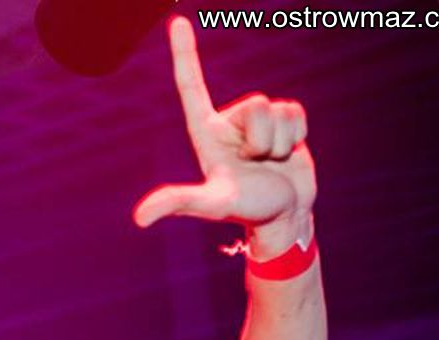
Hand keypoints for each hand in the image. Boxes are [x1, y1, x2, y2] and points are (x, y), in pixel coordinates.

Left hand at [133, 17, 315, 256]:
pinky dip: (298, 136)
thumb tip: (140, 219)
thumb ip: (180, 203)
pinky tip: (287, 154)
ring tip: (269, 162)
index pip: (191, 85)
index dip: (185, 53)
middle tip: (255, 163)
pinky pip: (297, 111)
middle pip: (257, 104)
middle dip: (263, 138)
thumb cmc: (246, 209)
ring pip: (279, 108)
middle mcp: (228, 121)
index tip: (177, 21)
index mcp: (205, 130)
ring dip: (281, 141)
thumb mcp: (213, 203)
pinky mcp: (284, 122)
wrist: (285, 216)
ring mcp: (256, 121)